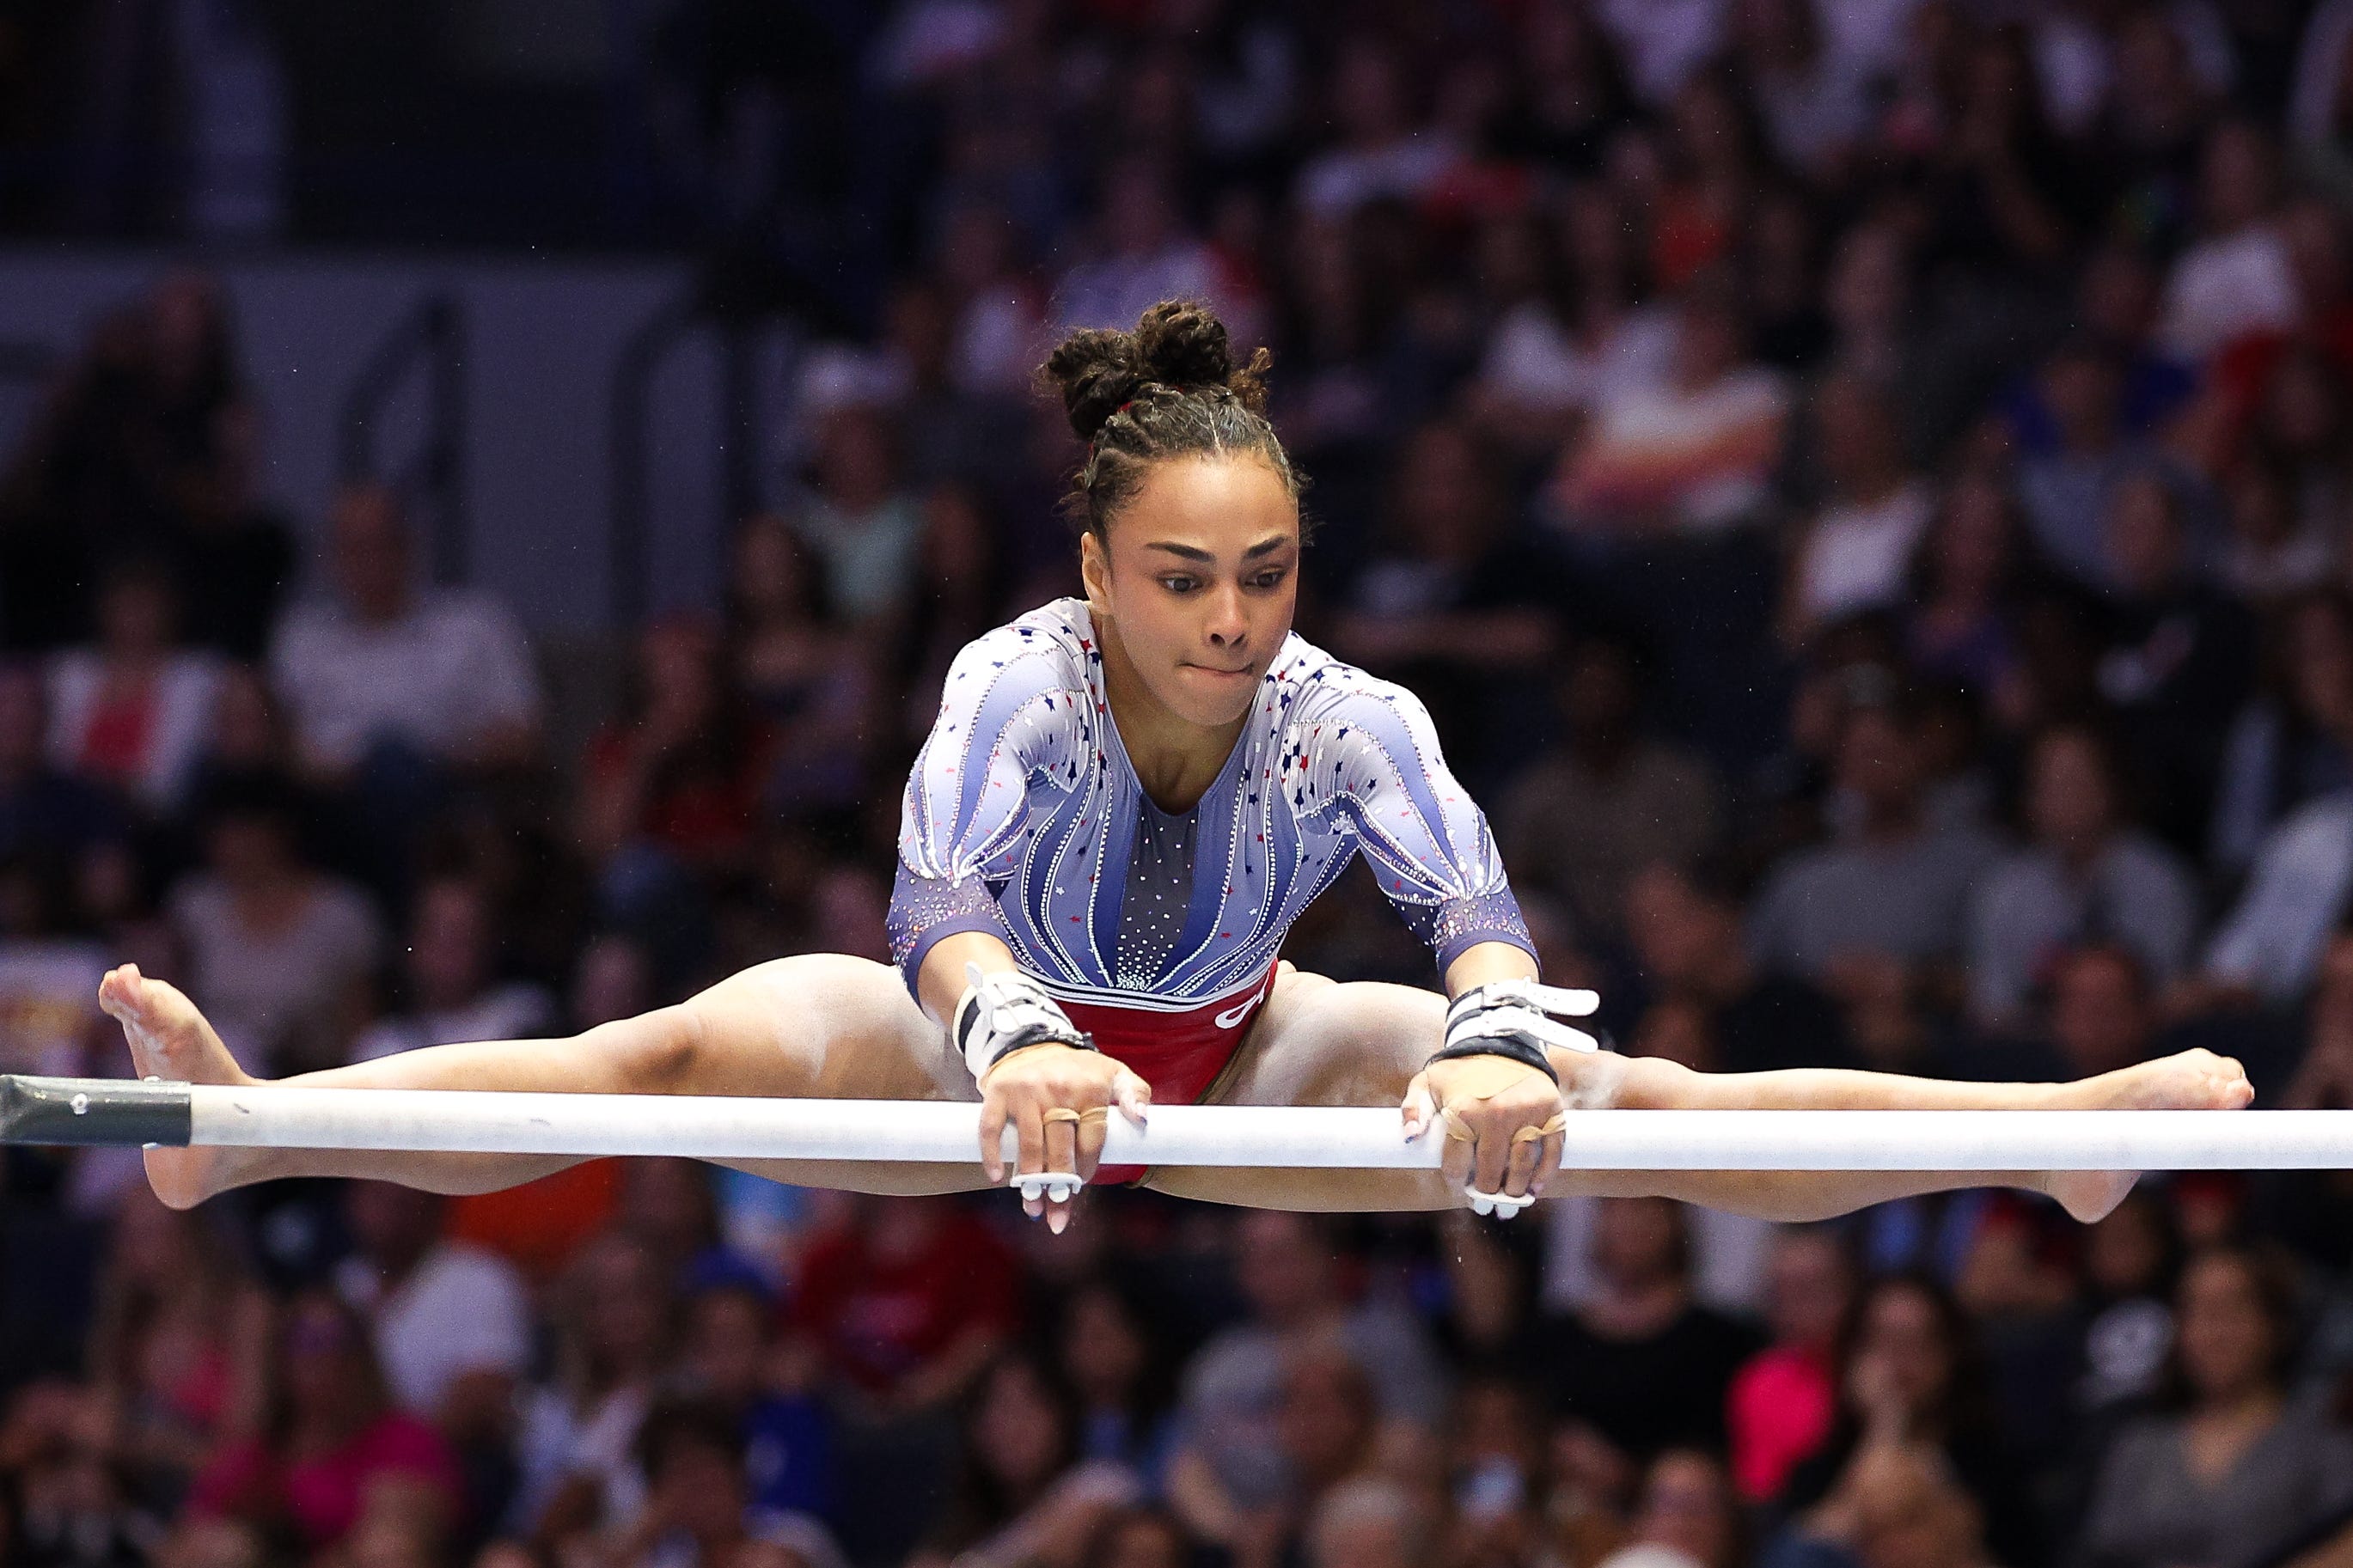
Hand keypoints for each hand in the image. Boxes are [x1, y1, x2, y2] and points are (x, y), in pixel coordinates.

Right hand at [977, 1043, 1148, 1232]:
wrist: (1036, 1045)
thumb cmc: (1080, 1071)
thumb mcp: (1116, 1074)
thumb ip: (1136, 1095)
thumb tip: (1143, 1119)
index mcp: (1090, 1090)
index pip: (1091, 1141)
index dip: (1086, 1170)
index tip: (1079, 1187)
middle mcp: (1059, 1089)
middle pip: (1061, 1147)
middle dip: (1058, 1185)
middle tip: (1055, 1211)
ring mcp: (1027, 1091)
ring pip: (1030, 1144)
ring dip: (1029, 1180)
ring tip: (1032, 1205)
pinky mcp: (1000, 1091)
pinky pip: (992, 1126)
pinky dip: (992, 1153)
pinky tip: (997, 1176)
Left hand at [1402, 1054, 1566, 1214]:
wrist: (1502, 1043)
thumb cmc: (1461, 1071)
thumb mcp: (1427, 1083)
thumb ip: (1413, 1109)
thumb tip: (1410, 1138)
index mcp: (1464, 1110)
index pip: (1457, 1165)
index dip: (1457, 1183)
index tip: (1460, 1187)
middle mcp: (1497, 1114)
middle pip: (1491, 1171)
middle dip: (1487, 1192)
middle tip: (1486, 1203)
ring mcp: (1527, 1114)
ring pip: (1521, 1166)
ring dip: (1515, 1190)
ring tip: (1510, 1201)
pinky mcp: (1552, 1112)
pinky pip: (1552, 1152)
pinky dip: (1545, 1174)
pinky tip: (1535, 1188)